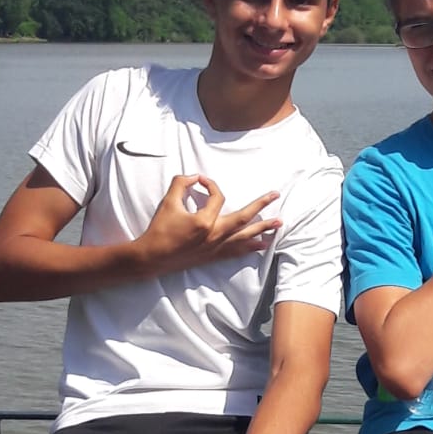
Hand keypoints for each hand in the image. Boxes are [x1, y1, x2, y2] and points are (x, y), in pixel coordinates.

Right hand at [137, 175, 280, 274]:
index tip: (202, 181)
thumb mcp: (168, 202)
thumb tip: (193, 176)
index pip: (217, 197)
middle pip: (243, 218)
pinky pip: (237, 251)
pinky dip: (250, 247)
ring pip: (244, 237)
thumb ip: (180, 183)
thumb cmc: (160, 229)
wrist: (153, 257)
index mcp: (204, 221)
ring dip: (263, 229)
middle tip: (275, 195)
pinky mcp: (213, 256)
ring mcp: (215, 247)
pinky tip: (262, 245)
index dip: (211, 185)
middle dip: (261, 205)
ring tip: (279, 223)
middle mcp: (214, 235)